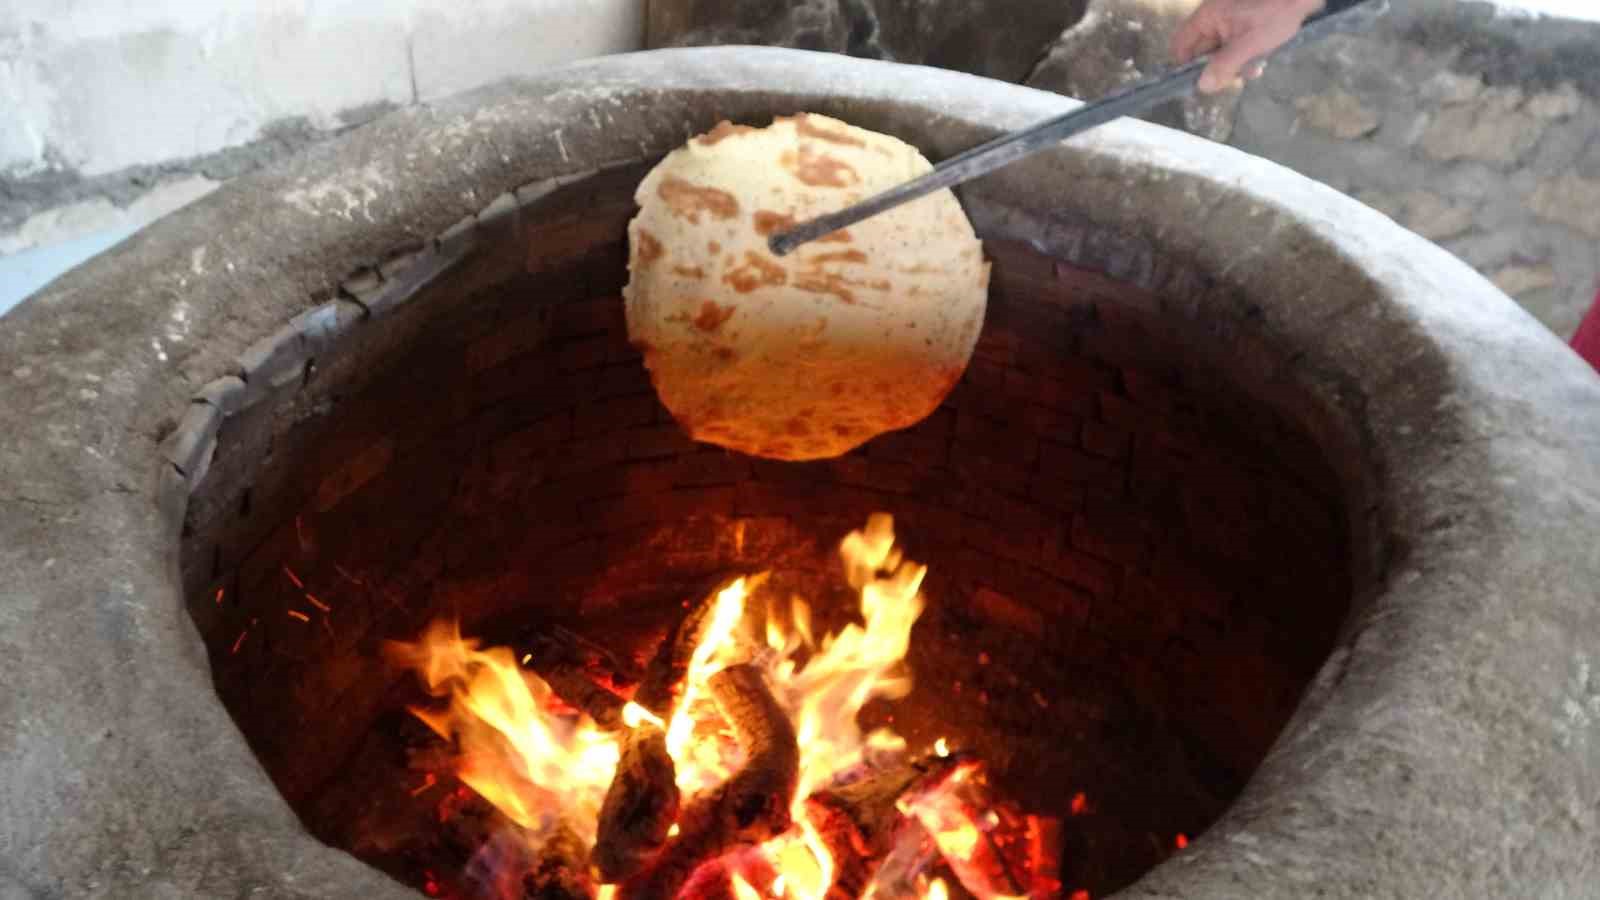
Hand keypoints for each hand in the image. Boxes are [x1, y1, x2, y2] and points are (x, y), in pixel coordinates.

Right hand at [1172, 0, 1323, 93]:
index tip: (1199, 82)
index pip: (1181, 44)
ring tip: (1256, 66)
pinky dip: (1244, 53)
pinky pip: (1234, 43)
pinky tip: (1261, 57)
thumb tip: (1202, 87)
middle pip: (1202, 50)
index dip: (1185, 65)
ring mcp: (1229, 18)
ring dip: (1235, 63)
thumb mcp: (1249, 44)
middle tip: (1238, 75)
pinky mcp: (1243, 21)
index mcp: (1207, 16)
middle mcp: (1213, 16)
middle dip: (1218, 67)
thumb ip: (1224, 66)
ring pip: (1221, 50)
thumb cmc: (1276, 12)